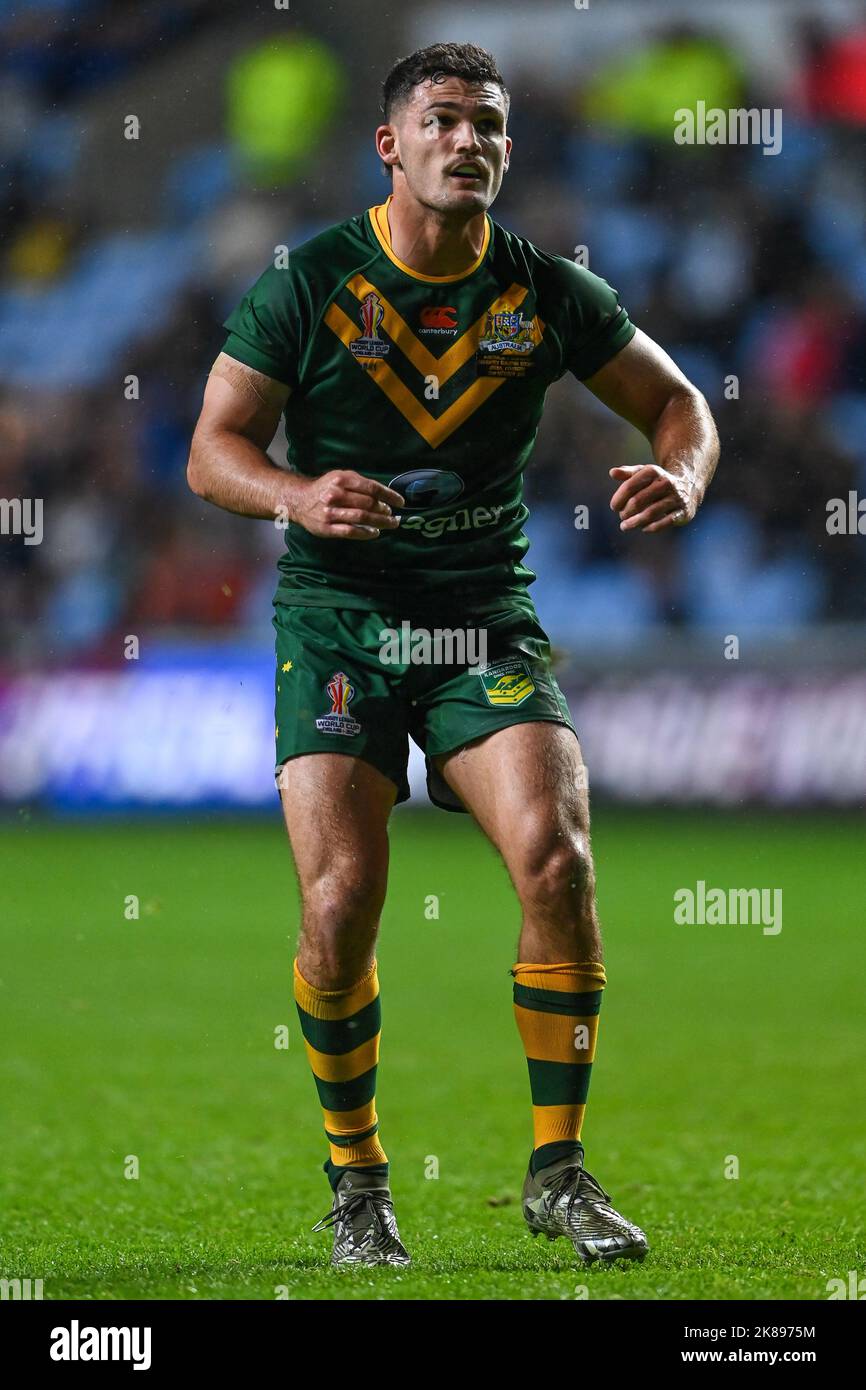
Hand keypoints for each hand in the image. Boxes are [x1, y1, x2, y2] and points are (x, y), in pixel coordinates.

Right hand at [290, 470, 404, 539]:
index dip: (389, 495)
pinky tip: (374, 533)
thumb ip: (360, 483)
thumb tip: (384, 495)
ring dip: (380, 522)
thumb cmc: (325, 489)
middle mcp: (335, 494)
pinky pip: (351, 531)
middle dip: (385, 510)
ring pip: (361, 517)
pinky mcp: (327, 528)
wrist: (299, 501)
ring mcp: (330, 512)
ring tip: (390, 524)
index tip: (400, 502)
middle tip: (393, 515)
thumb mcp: (340, 478)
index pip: (371, 487)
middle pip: (368, 503)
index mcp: (341, 479)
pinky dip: (366, 533)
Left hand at [609, 463, 699, 533]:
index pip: (629, 486)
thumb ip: (627, 473)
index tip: (614, 507)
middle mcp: (666, 483)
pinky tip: (644, 528)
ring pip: (650, 513)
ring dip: (634, 522)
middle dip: (626, 512)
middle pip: (638, 501)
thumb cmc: (658, 482)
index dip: (618, 499)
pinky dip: (652, 527)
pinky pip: (665, 522)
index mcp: (653, 472)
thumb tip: (612, 472)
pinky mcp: (683, 512)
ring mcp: (676, 498)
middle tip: (622, 517)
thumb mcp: (644, 473)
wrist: (688, 486)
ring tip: (625, 526)